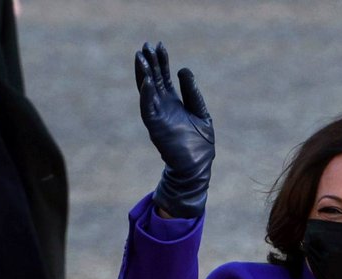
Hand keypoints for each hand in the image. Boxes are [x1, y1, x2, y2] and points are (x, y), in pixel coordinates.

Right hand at [134, 41, 214, 218]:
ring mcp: (158, 117)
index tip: (159, 45)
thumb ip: (193, 93)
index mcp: (173, 103)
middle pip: (153, 79)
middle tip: (146, 44)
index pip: (163, 77)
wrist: (197, 170)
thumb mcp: (201, 114)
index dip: (161, 62)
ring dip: (143, 74)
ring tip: (140, 56)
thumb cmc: (200, 146)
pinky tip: (147, 81)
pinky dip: (146, 95)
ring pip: (146, 91)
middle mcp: (163, 108)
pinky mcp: (155, 128)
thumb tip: (184, 69)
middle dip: (150, 62)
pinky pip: (148, 109)